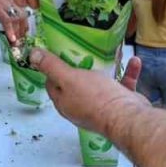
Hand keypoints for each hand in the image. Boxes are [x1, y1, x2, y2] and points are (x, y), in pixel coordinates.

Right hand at [0, 0, 28, 39]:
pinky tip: (11, 38)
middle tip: (21, 36)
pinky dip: (9, 31)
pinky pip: (7, 22)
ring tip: (15, 39)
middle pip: (21, 15)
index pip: (21, 8)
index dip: (23, 19)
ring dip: (16, 31)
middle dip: (21, 27)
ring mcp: (3, 3)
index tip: (23, 27)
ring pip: (16, 19)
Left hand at [31, 48, 148, 134]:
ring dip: (106, 68)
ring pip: (101, 83)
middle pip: (76, 83)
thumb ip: (51, 66)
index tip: (59, 52)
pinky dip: (128, 73)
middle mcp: (80, 107)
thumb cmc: (95, 98)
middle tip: (84, 48)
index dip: (53, 68)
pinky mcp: (120, 105)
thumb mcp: (68, 78)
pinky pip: (122, 85)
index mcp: (64, 103)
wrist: (128, 118)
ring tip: (109, 52)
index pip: (52, 84)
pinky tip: (134, 61)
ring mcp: (101, 107)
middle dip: (81, 66)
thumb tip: (32, 55)